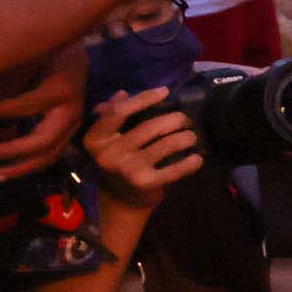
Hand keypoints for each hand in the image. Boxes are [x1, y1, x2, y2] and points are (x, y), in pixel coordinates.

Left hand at [0, 47, 85, 182]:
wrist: (74, 55)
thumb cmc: (44, 55)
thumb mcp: (24, 63)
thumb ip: (5, 89)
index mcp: (59, 92)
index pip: (21, 108)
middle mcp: (71, 113)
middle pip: (42, 144)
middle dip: (10, 153)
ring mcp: (73, 126)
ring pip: (47, 156)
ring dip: (18, 169)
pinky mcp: (66, 133)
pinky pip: (48, 155)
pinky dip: (26, 164)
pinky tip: (5, 169)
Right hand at [79, 87, 206, 212]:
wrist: (119, 199)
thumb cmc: (116, 160)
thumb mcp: (106, 138)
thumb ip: (111, 115)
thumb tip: (123, 94)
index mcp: (95, 138)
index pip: (120, 111)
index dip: (144, 98)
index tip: (164, 92)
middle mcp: (108, 153)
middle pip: (149, 126)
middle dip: (174, 119)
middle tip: (185, 119)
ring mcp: (127, 169)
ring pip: (166, 145)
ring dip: (185, 137)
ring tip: (191, 136)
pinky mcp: (145, 183)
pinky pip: (174, 169)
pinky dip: (189, 163)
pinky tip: (196, 157)